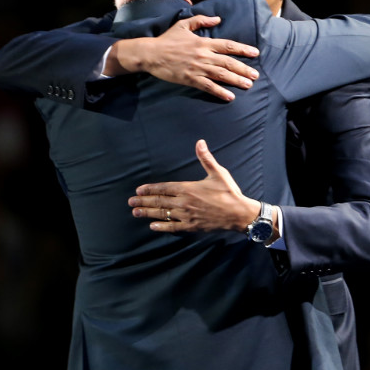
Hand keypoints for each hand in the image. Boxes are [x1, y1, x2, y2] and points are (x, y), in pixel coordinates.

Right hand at [108, 15, 259, 100]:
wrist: (151, 53)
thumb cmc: (167, 39)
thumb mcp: (183, 25)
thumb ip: (201, 20)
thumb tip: (218, 19)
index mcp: (203, 42)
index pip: (228, 46)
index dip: (243, 49)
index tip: (255, 53)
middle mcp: (204, 55)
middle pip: (229, 62)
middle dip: (244, 68)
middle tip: (256, 75)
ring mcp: (198, 68)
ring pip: (222, 75)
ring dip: (237, 80)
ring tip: (249, 85)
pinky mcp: (190, 79)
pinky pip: (208, 86)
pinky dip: (220, 92)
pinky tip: (230, 97)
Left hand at [129, 139, 261, 232]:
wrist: (238, 213)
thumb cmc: (229, 192)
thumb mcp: (218, 173)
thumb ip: (206, 158)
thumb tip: (200, 142)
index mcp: (188, 189)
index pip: (164, 188)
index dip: (150, 189)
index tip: (139, 190)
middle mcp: (184, 202)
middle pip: (159, 202)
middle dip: (143, 201)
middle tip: (131, 202)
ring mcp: (186, 215)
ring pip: (162, 214)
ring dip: (147, 213)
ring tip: (135, 212)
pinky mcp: (191, 226)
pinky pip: (172, 227)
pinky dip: (162, 226)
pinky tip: (153, 226)